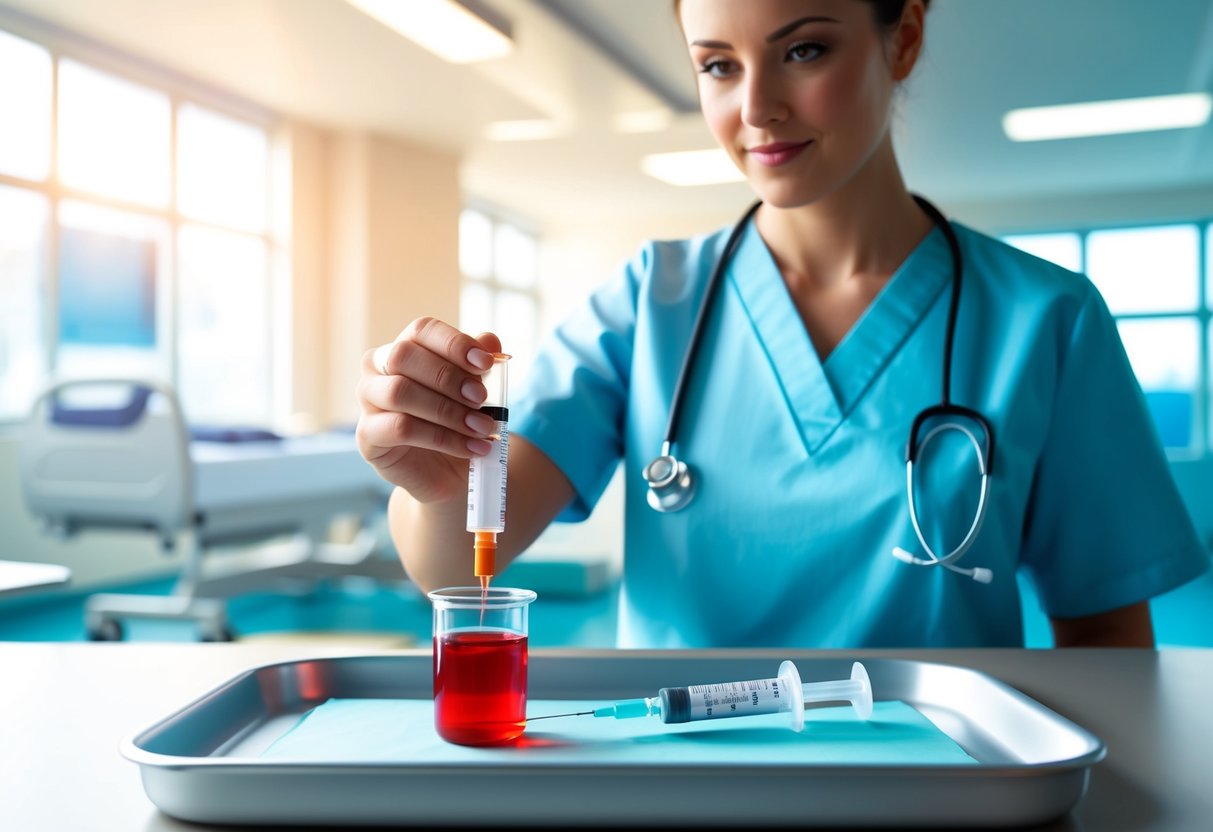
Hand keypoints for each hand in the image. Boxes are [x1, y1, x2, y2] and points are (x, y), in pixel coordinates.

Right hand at [356, 317, 501, 502]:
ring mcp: (368, 401)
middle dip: (448, 377)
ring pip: (399, 392)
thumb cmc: (458, 421)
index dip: (453, 343)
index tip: (486, 363)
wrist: (451, 471)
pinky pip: (401, 428)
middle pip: (403, 356)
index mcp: (405, 347)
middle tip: (482, 398)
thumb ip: (479, 365)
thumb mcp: (475, 391)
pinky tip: (471, 448)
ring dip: (447, 410)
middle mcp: (377, 368)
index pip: (422, 330)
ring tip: (482, 428)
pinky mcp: (367, 436)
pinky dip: (443, 438)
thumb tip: (491, 341)